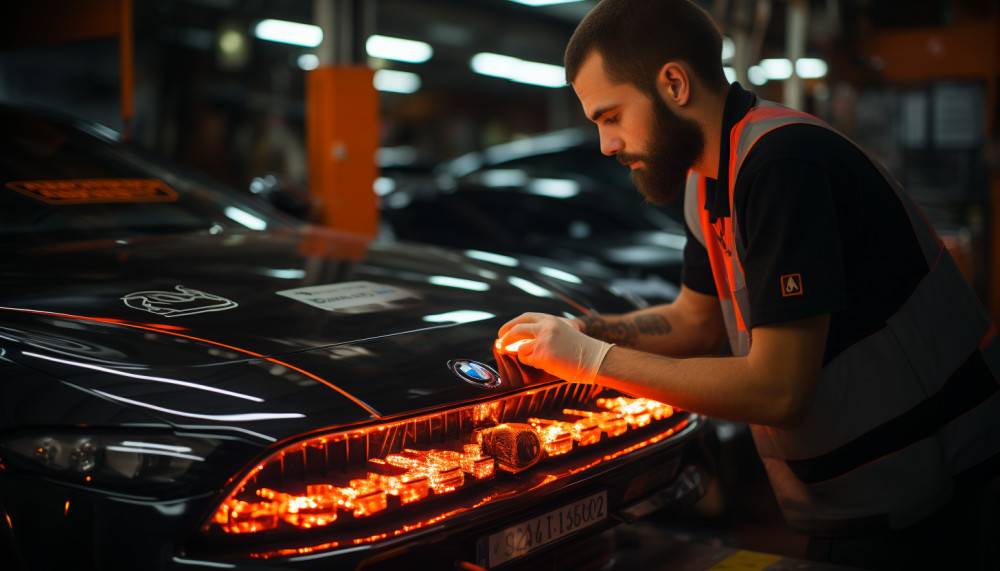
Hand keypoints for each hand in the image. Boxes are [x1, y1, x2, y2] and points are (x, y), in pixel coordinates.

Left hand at [496, 313, 612, 383]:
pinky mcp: (542, 354)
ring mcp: (543, 340)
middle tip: (500, 344)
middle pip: (516, 330)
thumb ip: (544, 333)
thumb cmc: (581, 351)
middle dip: (505, 338)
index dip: (511, 324)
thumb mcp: (563, 333)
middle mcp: (545, 327)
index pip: (525, 318)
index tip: (503, 331)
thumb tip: (518, 344)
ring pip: (521, 349)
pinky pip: (528, 360)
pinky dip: (533, 363)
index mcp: (551, 320)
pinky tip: (547, 364)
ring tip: (542, 360)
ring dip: (525, 356)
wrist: (596, 359)